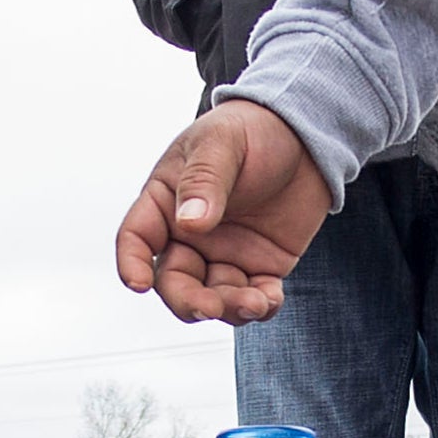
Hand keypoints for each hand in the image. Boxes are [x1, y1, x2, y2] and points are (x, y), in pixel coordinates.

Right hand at [115, 101, 333, 323]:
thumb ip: (203, 181)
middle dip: (189, 301)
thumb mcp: (221, 144)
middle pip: (174, 282)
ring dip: (229, 308)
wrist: (305, 135)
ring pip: (214, 297)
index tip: (138, 284)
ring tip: (255, 302)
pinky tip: (270, 299)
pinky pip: (253, 296)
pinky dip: (261, 306)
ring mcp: (224, 253)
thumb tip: (189, 224)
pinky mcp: (259, 265)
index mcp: (166, 202)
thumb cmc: (252, 130)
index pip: (137, 238)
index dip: (132, 264)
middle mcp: (189, 235)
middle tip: (210, 307)